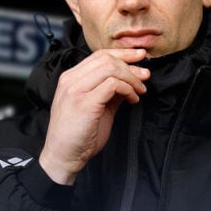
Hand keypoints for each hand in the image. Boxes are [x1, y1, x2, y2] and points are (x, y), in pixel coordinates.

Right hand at [39, 48, 149, 184]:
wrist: (64, 156)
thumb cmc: (79, 134)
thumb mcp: (97, 107)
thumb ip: (110, 92)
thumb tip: (130, 80)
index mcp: (71, 78)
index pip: (99, 55)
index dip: (122, 53)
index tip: (139, 56)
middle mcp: (70, 80)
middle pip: (106, 58)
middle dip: (130, 64)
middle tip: (145, 74)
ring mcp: (76, 90)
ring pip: (110, 68)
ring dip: (131, 78)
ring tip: (140, 91)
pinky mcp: (85, 102)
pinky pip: (113, 85)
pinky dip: (128, 90)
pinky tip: (132, 100)